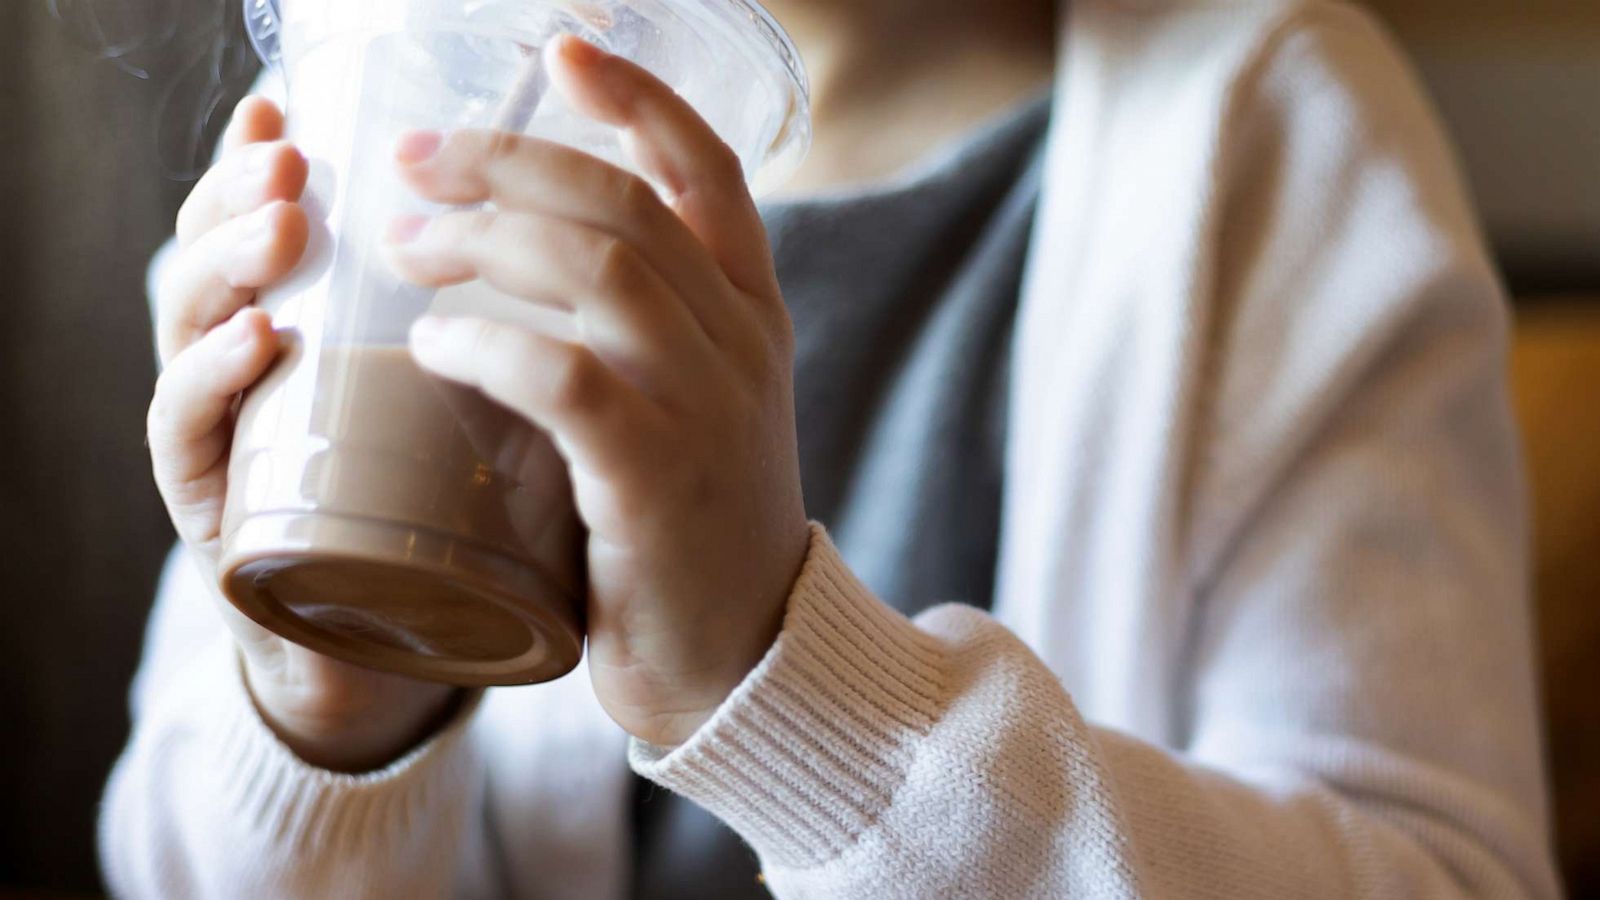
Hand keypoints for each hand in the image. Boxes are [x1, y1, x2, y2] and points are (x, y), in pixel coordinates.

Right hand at [147, 97, 460, 771]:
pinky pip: (195, 436)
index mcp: (313, 329)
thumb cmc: (450, 508)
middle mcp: (259, 371)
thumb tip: (580, 224)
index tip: (290, 109)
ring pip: (193, 326)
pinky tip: (256, 343)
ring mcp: (234, 439)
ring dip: (229, 267)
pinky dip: (214, 381)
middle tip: (289, 160)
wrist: (418, 646)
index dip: (265, 161)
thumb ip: (492, 318)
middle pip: (220, 255)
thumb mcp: (474, 393)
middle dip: (243, 195)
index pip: (270, 224)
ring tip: (283, 229)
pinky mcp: (227, 516)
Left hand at [389, 36, 810, 745]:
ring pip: (600, 272)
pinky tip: (432, 339)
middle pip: (625, 207)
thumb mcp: (695, 405)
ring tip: (403, 245)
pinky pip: (568, 379)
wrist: (743, 659)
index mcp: (752, 315)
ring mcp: (707, 410)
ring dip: (484, 242)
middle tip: (413, 160)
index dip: (635, 102)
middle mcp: (740, 346)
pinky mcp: (658, 482)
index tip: (563, 51)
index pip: (709, 172)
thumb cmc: (691, 525)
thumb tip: (517, 250)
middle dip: (508, 163)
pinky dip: (489, 343)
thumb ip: (642, 328)